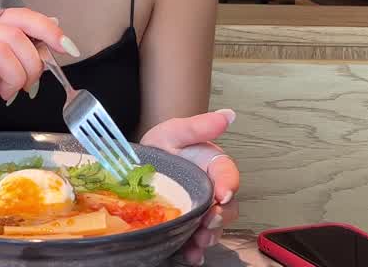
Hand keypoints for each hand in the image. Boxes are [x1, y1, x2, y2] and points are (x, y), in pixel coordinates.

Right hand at [0, 8, 75, 144]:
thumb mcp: (1, 71)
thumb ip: (23, 51)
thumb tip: (54, 27)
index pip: (20, 15)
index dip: (48, 29)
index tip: (68, 48)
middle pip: (14, 35)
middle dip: (32, 64)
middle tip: (27, 86)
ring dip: (13, 77)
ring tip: (8, 93)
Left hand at [141, 111, 240, 265]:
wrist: (139, 164)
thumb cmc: (163, 146)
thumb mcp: (175, 132)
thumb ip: (199, 126)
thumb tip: (227, 115)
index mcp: (213, 167)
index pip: (229, 176)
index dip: (229, 186)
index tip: (222, 195)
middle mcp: (212, 191)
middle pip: (227, 208)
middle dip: (220, 218)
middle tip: (208, 222)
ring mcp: (200, 210)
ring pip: (214, 227)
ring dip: (209, 236)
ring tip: (198, 241)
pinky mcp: (187, 225)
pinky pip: (196, 242)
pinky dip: (195, 251)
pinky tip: (190, 255)